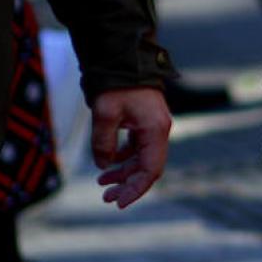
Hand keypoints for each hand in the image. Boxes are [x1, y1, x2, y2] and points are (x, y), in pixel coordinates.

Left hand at [91, 87, 170, 208]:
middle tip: (106, 197)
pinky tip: (108, 163)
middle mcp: (159, 130)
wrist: (125, 59)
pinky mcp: (145, 121)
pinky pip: (138, 147)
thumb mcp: (105, 114)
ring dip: (124, 172)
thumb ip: (103, 143)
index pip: (151, 170)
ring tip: (102, 183)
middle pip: (147, 167)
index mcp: (155, 129)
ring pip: (142, 158)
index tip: (119, 203)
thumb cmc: (118, 85)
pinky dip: (124, 158)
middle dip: (128, 184)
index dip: (136, 189)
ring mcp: (153, 125)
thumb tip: (103, 165)